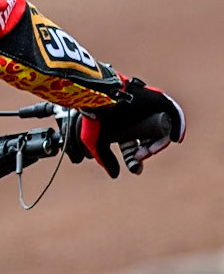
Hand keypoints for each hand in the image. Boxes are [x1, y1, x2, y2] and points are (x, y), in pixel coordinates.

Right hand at [65, 78, 185, 177]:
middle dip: (146, 152)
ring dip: (159, 144)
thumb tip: (115, 175)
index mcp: (124, 129)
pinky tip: (176, 138)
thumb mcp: (95, 142)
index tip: (135, 169)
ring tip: (150, 151)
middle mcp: (138, 120)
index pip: (134, 147)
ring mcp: (149, 111)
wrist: (100, 98)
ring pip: (162, 131)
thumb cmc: (95, 118)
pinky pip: (174, 114)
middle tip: (140, 157)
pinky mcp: (159, 100)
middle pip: (149, 141)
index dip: (135, 159)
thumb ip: (104, 159)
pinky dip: (178, 126)